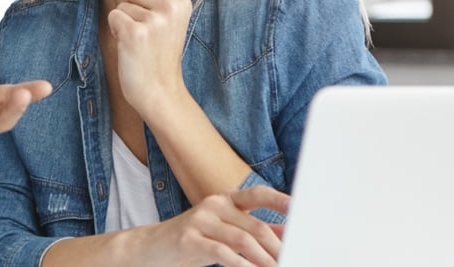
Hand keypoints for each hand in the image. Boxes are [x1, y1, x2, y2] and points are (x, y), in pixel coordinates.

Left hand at [107, 0, 192, 113]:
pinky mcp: (135, 33)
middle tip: (142, 27)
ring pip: (121, 3)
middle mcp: (171, 7)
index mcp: (181, 1)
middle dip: (129, 3)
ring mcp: (154, 21)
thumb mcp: (170, 19)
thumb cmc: (159, 53)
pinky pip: (114, 16)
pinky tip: (130, 45)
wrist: (160, 91)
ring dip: (123, 20)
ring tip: (138, 39)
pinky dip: (116, 30)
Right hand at [124, 186, 289, 266]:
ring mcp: (200, 220)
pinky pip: (221, 252)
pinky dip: (239, 264)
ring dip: (263, 259)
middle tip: (291, 259)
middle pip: (255, 225)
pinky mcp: (189, 238)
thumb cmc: (194, 240)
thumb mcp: (225, 232)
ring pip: (242, 239)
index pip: (258, 194)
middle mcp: (214, 205)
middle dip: (277, 246)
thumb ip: (253, 230)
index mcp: (226, 200)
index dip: (280, 200)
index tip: (300, 208)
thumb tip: (286, 233)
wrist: (152, 248)